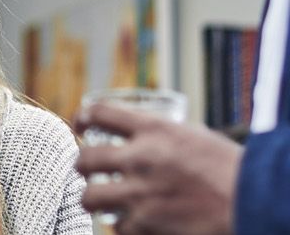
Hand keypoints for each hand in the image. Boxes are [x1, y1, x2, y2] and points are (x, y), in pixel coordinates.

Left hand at [74, 103, 242, 234]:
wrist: (256, 204)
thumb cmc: (233, 172)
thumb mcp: (197, 139)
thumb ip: (164, 138)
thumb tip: (142, 139)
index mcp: (155, 130)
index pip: (100, 112)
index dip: (83, 117)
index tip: (80, 125)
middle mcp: (140, 158)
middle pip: (85, 158)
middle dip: (84, 166)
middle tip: (91, 172)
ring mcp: (139, 193)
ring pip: (89, 197)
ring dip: (95, 200)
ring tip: (103, 201)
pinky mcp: (143, 225)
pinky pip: (117, 226)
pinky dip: (126, 226)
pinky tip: (138, 223)